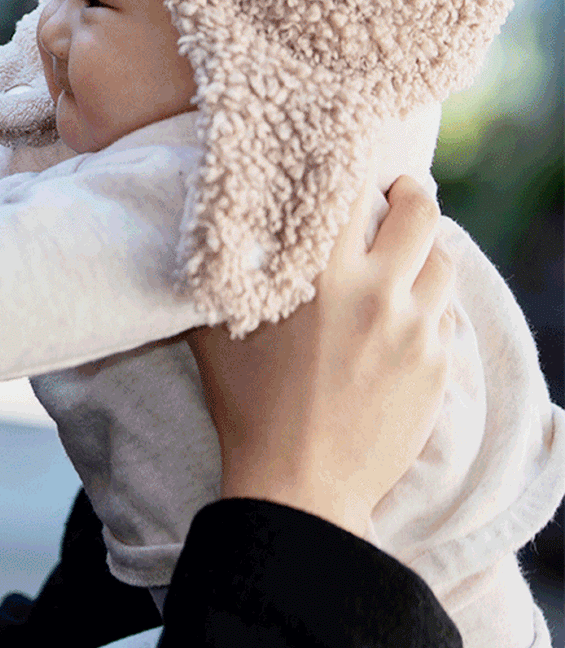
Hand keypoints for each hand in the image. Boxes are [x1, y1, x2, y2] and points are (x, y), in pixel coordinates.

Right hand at [188, 176, 453, 537]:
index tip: (343, 162)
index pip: (350, 187)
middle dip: (408, 194)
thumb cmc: (246, 405)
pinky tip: (398, 318)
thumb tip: (204, 215)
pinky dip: (425, 306)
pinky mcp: (438, 366)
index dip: (349, 168)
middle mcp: (375, 292)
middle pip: (420, 210)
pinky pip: (444, 316)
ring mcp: (414, 330)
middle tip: (394, 194)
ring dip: (423, 251)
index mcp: (320, 274)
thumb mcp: (215, 326)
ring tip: (401, 256)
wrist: (299, 486)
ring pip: (443, 260)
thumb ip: (219, 266)